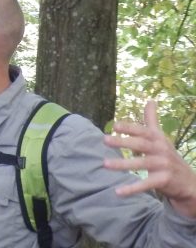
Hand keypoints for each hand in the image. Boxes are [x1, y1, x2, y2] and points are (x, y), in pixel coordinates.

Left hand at [103, 100, 195, 218]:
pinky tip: (118, 191)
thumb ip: (152, 120)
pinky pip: (146, 184)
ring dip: (123, 164)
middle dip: (123, 141)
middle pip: (141, 144)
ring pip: (142, 164)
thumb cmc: (168, 156)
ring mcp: (164, 165)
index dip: (130, 128)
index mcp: (158, 139)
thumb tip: (150, 100)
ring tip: (105, 164)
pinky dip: (132, 188)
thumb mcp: (161, 137)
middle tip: (105, 140)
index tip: (114, 125)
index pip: (143, 131)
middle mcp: (162, 150)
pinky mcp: (164, 181)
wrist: (188, 182)